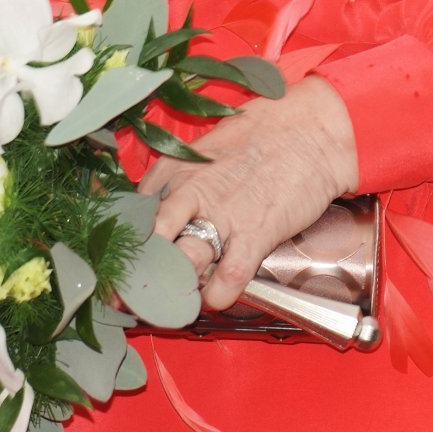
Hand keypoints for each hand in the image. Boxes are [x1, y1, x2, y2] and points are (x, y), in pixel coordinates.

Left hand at [137, 77, 358, 310]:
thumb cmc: (257, 137)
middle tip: (135, 298)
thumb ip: (176, 182)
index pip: (133, 217)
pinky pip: (228, 276)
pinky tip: (215, 300)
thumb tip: (156, 215)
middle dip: (138, 276)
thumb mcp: (203, 152)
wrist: (309, 128)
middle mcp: (189, 193)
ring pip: (183, 263)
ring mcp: (222, 215)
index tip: (123, 268)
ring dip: (177, 290)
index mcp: (172, 171)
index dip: (126, 247)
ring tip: (175, 303)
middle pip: (150, 244)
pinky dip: (218, 296)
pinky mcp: (255, 233)